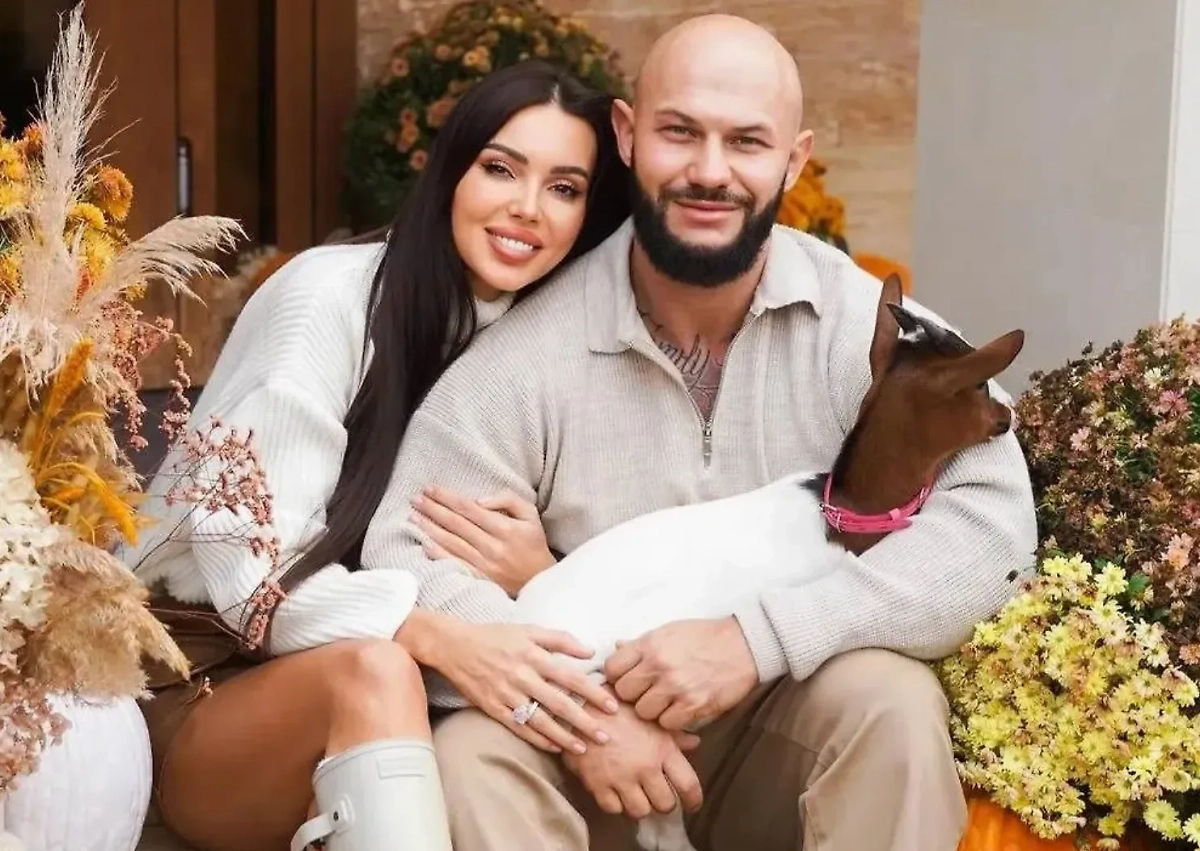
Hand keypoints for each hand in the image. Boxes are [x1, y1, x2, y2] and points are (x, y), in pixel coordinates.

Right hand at [408, 612, 618, 754]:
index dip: (593, 693)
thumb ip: (560, 639)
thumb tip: (590, 651)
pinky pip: (519, 727)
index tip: (612, 706)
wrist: (454, 645)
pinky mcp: (493, 708)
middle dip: (584, 722)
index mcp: (533, 655)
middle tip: (605, 737)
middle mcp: (522, 676)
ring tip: (583, 749)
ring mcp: (506, 694)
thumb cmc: (495, 636)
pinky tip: (554, 747)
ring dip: (563, 736)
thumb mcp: (528, 629)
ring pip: (540, 720)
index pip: (571, 677)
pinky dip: (537, 739)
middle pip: (559, 704)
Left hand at [411, 485, 555, 595]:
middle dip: (433, 509)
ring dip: (429, 528)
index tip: (430, 488)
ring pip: (451, 543)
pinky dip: (438, 554)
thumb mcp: (530, 515)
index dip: (447, 497)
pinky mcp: (480, 579)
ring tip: (414, 516)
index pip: (468, 508)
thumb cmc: (532, 543)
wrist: (540, 579)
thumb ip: (508, 500)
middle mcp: (492, 546)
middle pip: (456, 524)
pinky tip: (424, 544)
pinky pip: (454, 564)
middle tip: (415, 499)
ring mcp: (485, 565)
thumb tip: (479, 500)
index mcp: (505, 528)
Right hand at [563, 699, 703, 818]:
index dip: (694, 801)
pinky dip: (616, 804)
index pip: (689, 786)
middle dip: (664, 802)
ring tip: (637, 794)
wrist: (580, 704)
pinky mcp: (597, 784)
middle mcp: (645, 767)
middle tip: (658, 795)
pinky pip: (613, 809)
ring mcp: (620, 778)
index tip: (692, 805)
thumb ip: (674, 735)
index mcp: (662, 749)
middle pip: (665, 804)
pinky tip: (616, 792)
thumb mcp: (650, 716)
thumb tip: (695, 743)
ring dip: (640, 805)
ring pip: (640, 811)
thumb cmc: (618, 707)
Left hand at [604, 617, 758, 730]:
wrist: (744, 645)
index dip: (616, 676)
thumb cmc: (704, 637)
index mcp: (650, 644)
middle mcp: (659, 666)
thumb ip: (641, 644)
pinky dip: (672, 719)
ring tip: (666, 701)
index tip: (626, 679)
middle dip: (632, 695)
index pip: (612, 668)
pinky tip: (680, 708)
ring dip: (652, 710)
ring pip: (644, 712)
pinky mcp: (694, 705)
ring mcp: (676, 687)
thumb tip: (616, 648)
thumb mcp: (669, 632)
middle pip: (624, 693)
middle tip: (646, 692)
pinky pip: (667, 724)